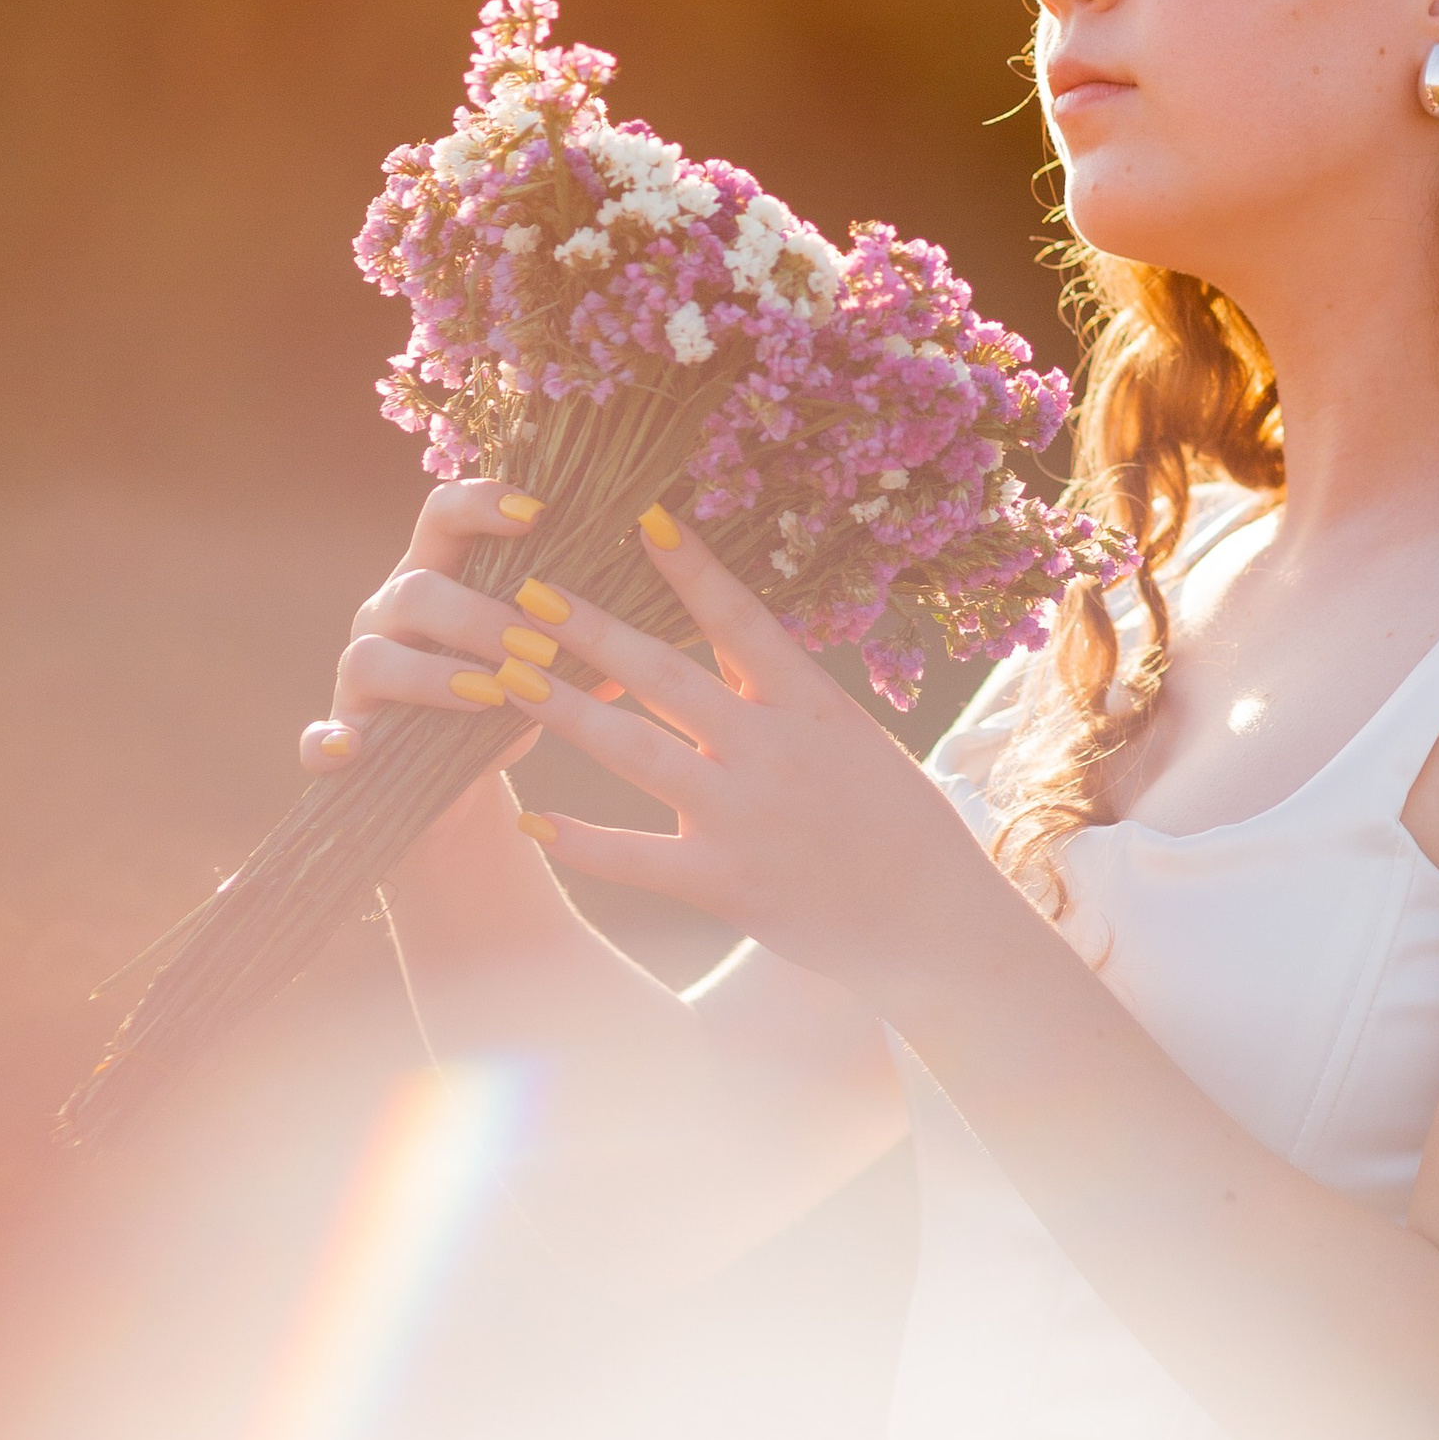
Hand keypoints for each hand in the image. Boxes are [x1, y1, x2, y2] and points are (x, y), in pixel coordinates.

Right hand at [296, 476, 564, 781]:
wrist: (451, 789)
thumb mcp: (542, 668)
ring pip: (372, 656)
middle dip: (481, 616)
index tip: (537, 513)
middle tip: (539, 649)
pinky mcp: (338, 740)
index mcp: (441, 577)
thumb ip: (580, 639)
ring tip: (491, 696)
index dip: (482, 504)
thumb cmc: (504, 704)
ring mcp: (356, 677)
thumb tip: (642, 629)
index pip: (444, 514)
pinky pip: (318, 739)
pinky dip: (329, 742)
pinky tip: (354, 750)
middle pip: (418, 588)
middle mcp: (389, 615)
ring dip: (433, 676)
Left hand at [507, 512, 988, 991]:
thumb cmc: (900, 822)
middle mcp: (772, 749)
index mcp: (812, 703)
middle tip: (527, 591)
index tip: (642, 517)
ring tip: (504, 674)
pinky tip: (529, 820)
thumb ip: (784, 697)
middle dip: (590, 629)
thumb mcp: (852, 737)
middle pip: (664, 675)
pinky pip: (635, 859)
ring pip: (633, 751)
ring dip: (564, 710)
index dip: (691, 567)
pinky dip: (579, 841)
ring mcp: (743, 817)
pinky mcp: (723, 883)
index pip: (741, 618)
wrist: (933, 921)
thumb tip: (726, 644)